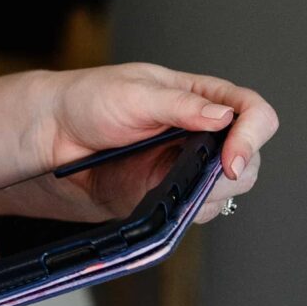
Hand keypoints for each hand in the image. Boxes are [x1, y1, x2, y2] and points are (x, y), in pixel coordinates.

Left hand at [35, 61, 277, 223]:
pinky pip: (200, 211)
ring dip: (210, 192)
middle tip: (202, 177)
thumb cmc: (89, 102)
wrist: (54, 138)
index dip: (251, 135)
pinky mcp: (174, 194)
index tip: (231, 159)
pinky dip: (188, 210)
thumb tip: (223, 116)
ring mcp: (191, 165)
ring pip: (231, 190)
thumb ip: (179, 105)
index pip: (252, 112)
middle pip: (251, 157)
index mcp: (201, 96)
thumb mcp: (132, 93)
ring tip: (170, 182)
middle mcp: (204, 132)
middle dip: (235, 172)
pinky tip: (161, 197)